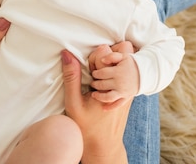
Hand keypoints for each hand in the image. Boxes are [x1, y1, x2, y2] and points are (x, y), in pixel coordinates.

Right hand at [61, 43, 133, 163]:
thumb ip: (71, 77)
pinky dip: (116, 73)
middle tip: (95, 73)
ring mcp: (128, 87)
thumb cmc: (86, 125)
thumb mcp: (74, 102)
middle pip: (118, 51)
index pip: (104, 52)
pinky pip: (126, 72)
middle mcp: (122, 83)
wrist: (103, 145)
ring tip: (101, 79)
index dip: (94, 58)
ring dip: (112, 64)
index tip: (89, 72)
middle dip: (105, 57)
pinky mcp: (129, 92)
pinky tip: (106, 85)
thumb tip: (66, 54)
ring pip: (125, 60)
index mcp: (109, 83)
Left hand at [88, 43, 138, 109]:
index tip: (93, 73)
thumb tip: (102, 60)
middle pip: (102, 85)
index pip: (101, 73)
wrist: (145, 73)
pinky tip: (103, 108)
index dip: (95, 73)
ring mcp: (123, 91)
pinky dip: (110, 107)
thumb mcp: (123, 56)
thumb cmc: (132, 63)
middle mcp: (120, 83)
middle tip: (92, 82)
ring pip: (107, 97)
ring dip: (99, 96)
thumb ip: (112, 56)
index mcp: (118, 72)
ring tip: (93, 94)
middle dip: (95, 84)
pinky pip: (117, 104)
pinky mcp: (126, 97)